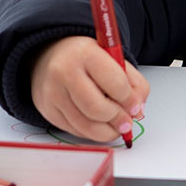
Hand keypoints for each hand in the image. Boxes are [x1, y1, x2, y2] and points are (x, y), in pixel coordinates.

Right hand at [31, 36, 149, 142]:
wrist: (51, 55)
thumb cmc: (86, 58)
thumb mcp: (114, 60)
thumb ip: (134, 83)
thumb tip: (137, 111)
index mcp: (86, 54)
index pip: (115, 84)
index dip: (130, 101)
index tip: (135, 107)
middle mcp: (64, 72)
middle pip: (98, 109)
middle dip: (118, 120)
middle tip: (127, 122)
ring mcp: (52, 92)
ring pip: (86, 126)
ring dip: (107, 132)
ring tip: (116, 127)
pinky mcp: (47, 109)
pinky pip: (75, 130)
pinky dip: (92, 132)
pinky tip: (98, 124)